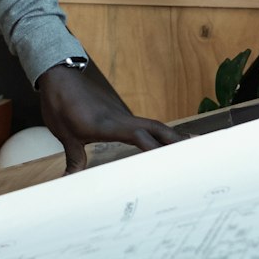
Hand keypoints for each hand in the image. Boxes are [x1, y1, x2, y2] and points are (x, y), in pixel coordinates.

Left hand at [37, 61, 186, 173]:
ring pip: (153, 126)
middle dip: (176, 141)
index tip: (171, 159)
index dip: (155, 147)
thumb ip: (74, 158)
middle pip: (155, 129)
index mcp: (108, 125)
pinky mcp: (120, 115)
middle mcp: (121, 119)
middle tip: (199, 150)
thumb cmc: (61, 105)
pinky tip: (166, 139)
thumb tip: (69, 181)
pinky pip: (144, 125)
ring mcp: (122, 116)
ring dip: (172, 136)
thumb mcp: (64, 135)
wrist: (59, 78)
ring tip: (193, 145)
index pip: (138, 136)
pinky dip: (159, 133)